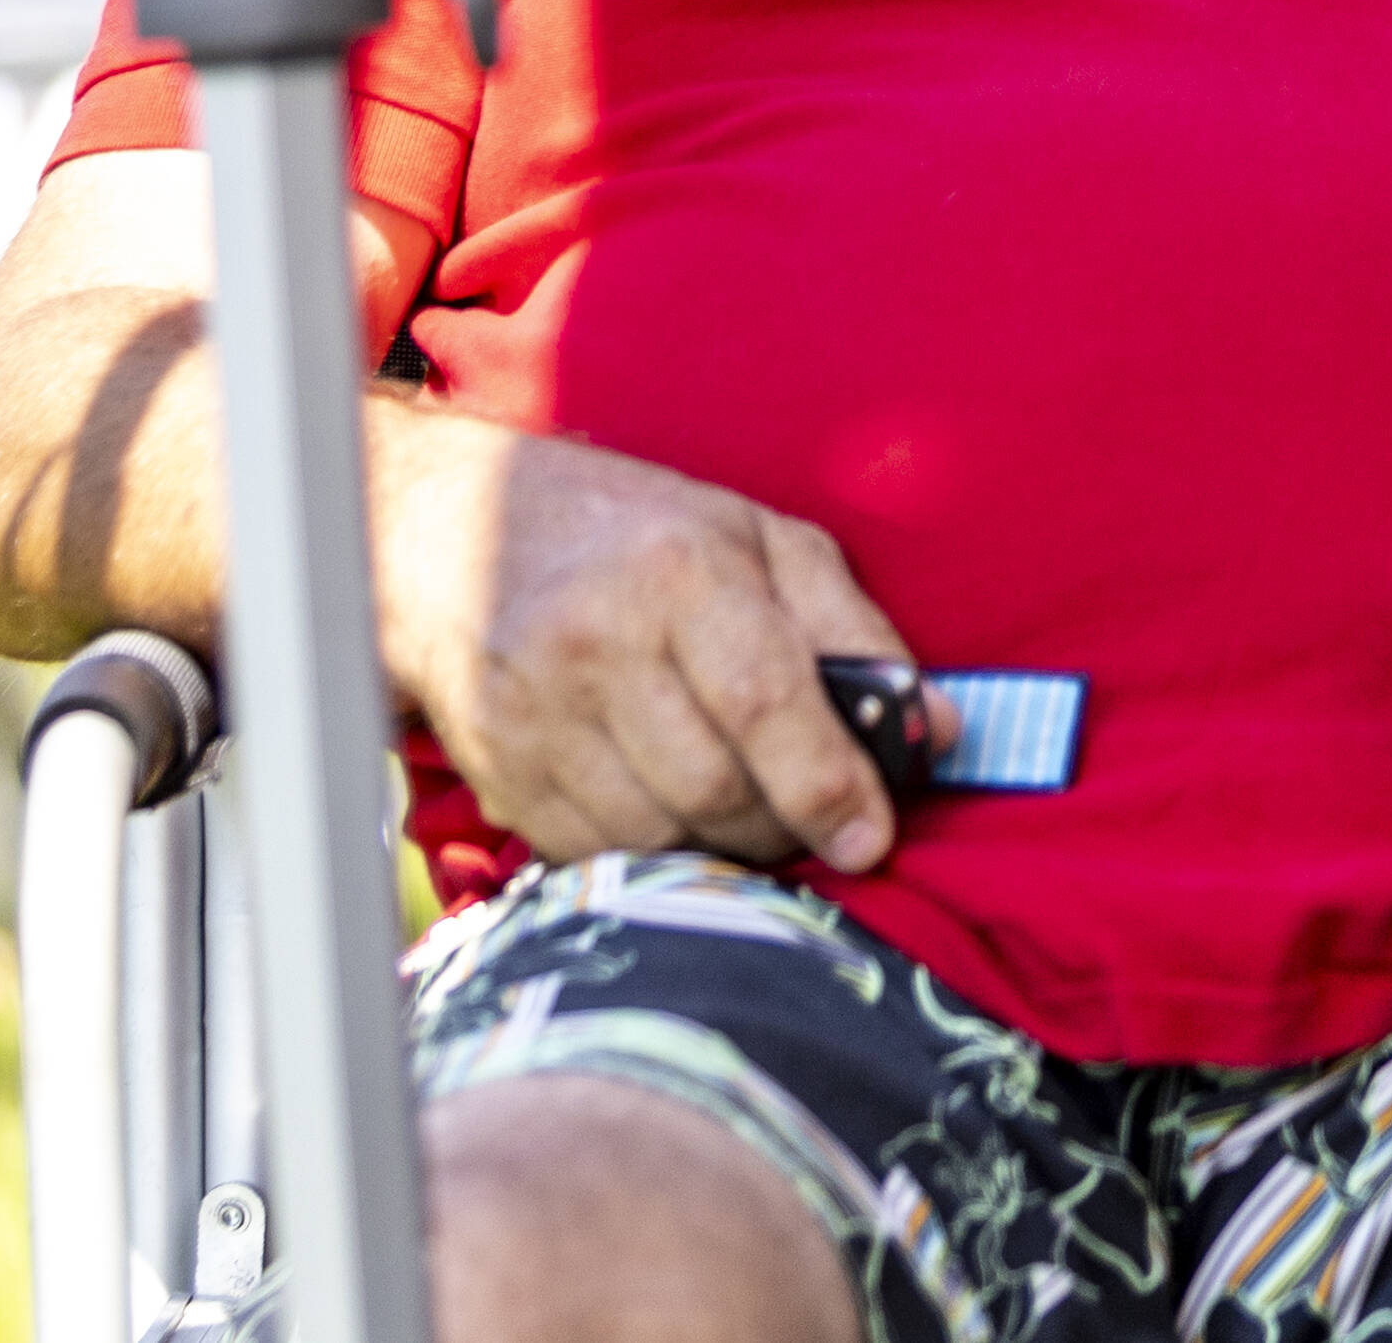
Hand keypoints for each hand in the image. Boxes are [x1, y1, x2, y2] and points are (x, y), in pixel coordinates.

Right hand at [374, 416, 921, 874]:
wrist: (452, 533)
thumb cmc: (635, 534)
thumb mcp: (759, 540)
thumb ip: (855, 633)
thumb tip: (940, 730)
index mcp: (678, 571)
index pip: (766, 702)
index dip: (829, 785)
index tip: (871, 838)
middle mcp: (596, 641)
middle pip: (714, 788)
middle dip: (783, 828)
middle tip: (812, 823)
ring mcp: (535, 714)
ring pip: (657, 837)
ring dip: (720, 851)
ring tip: (744, 815)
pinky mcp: (498, 770)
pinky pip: (596, 857)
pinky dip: (652, 857)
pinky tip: (669, 815)